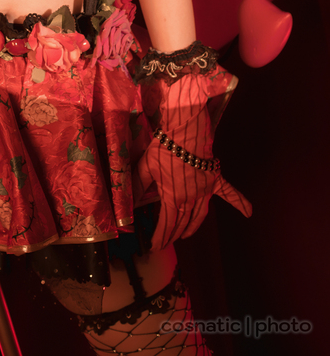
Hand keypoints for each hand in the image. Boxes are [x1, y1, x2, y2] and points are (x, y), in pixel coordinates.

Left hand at [137, 68, 251, 248]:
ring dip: (192, 227)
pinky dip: (240, 202)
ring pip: (200, 215)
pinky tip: (249, 212)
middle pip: (183, 222)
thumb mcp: (146, 166)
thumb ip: (137, 185)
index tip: (154, 246)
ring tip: (185, 235)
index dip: (160, 236)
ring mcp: (205, 190)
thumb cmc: (164, 147)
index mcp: (174, 197)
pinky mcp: (215, 179)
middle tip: (166, 242)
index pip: (167, 223)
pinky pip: (229, 193)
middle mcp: (192, 198)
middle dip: (173, 234)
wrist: (185, 130)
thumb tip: (127, 202)